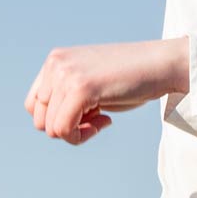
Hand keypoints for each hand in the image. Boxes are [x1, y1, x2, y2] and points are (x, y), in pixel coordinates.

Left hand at [24, 38, 189, 145]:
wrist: (162, 65)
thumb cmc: (132, 78)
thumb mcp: (91, 83)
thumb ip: (67, 97)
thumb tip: (49, 128)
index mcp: (55, 61)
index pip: (34, 105)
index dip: (58, 118)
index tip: (87, 114)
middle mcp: (55, 65)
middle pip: (40, 119)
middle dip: (68, 127)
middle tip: (97, 118)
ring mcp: (66, 75)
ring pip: (52, 128)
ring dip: (78, 133)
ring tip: (103, 118)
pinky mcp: (80, 89)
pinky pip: (64, 130)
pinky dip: (83, 136)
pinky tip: (106, 121)